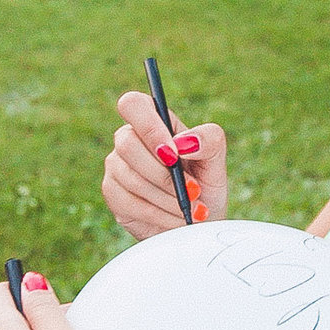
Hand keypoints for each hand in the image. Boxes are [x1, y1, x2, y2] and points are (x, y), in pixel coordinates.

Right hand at [103, 91, 226, 239]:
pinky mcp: (112, 194)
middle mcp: (129, 139)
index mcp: (154, 122)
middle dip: (164, 174)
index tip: (173, 154)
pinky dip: (159, 215)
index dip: (148, 127)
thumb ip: (209, 140)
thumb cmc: (205, 186)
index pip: (132, 104)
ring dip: (168, 198)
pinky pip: (129, 203)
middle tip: (193, 190)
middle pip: (127, 144)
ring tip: (190, 209)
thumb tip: (182, 143)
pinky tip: (176, 219)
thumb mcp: (216, 161)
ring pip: (131, 177)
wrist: (197, 225)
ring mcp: (116, 166)